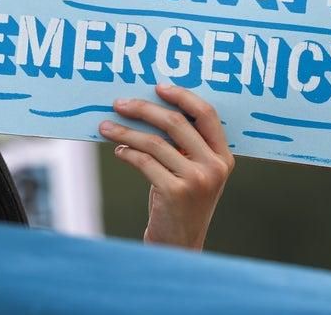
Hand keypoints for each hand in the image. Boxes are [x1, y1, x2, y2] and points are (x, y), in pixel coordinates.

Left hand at [99, 84, 232, 250]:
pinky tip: (118, 151)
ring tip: (106, 127)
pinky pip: (144, 162)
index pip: (207, 114)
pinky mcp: (175, 192)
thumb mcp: (193, 171)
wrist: (179, 244)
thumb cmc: (181, 201)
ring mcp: (197, 180)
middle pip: (176, 123)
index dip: (182, 95)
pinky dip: (126, 153)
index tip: (157, 87)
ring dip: (125, 131)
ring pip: (154, 142)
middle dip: (143, 109)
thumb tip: (149, 106)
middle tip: (119, 103)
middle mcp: (215, 167)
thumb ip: (185, 144)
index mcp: (224, 156)